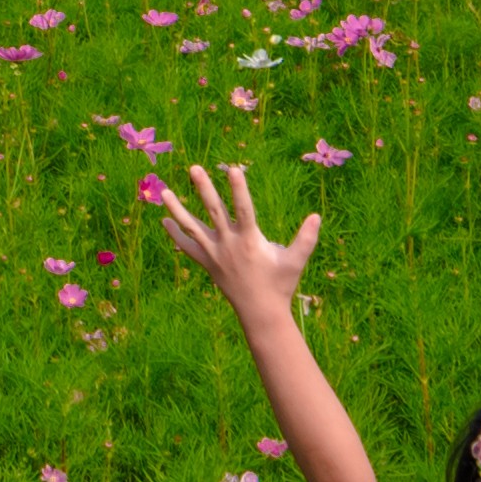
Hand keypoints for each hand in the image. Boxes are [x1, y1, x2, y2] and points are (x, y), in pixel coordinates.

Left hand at [159, 160, 323, 329]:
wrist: (260, 313)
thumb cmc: (280, 285)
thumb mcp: (296, 261)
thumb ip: (306, 238)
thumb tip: (316, 216)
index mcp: (250, 241)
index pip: (244, 209)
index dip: (239, 189)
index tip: (234, 168)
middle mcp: (228, 245)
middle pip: (214, 211)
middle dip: (204, 189)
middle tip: (194, 167)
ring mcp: (214, 255)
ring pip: (192, 228)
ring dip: (177, 209)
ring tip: (164, 192)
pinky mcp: (207, 264)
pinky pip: (188, 247)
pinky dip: (176, 235)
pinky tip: (164, 221)